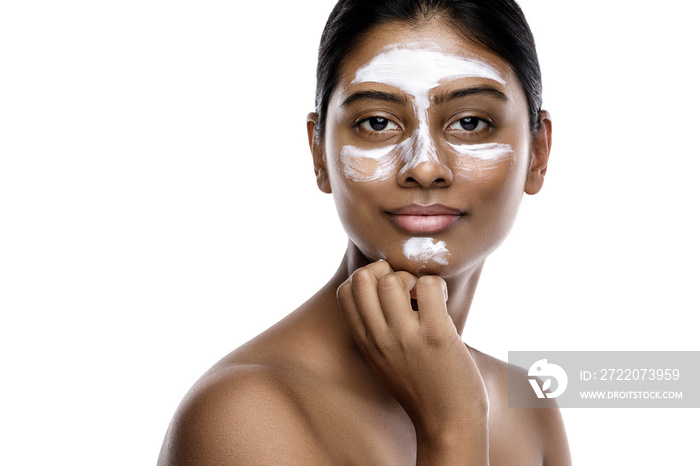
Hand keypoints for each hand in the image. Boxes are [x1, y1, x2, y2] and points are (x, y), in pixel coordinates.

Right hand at [337, 261, 488, 451]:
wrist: (447, 425)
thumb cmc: (422, 390)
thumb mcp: (384, 361)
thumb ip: (377, 330)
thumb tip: (385, 290)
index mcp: (365, 342)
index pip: (346, 291)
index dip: (368, 279)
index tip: (389, 291)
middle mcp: (379, 337)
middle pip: (363, 277)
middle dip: (387, 270)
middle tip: (407, 289)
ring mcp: (405, 336)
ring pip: (394, 279)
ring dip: (413, 279)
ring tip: (426, 298)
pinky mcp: (435, 335)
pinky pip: (429, 285)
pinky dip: (438, 286)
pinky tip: (442, 305)